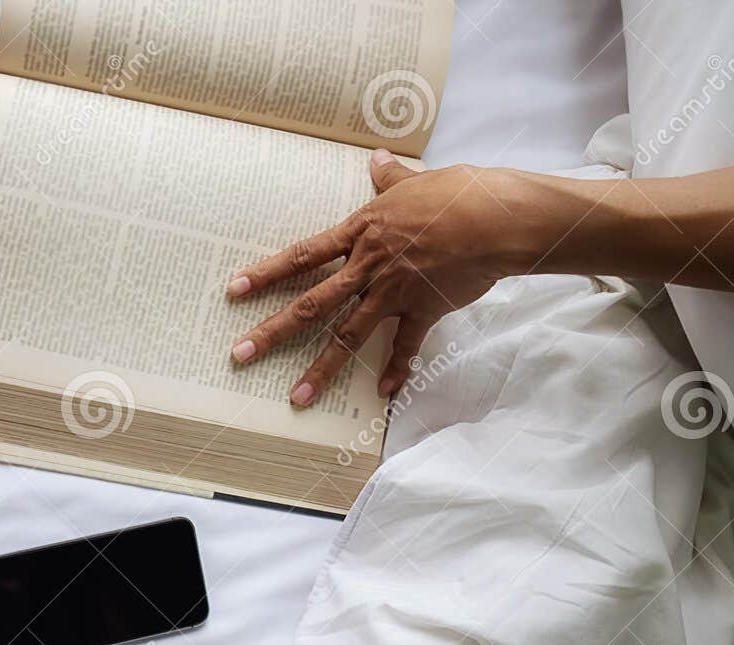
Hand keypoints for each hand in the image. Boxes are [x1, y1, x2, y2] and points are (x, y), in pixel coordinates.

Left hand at [227, 150, 523, 406]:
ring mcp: (393, 293)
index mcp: (361, 233)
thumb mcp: (417, 180)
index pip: (302, 256)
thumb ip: (390, 177)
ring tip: (297, 396)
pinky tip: (383, 393)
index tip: (234, 290)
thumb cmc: (459, 192)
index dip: (266, 273)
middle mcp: (368, 267)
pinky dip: (396, 369)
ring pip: (348, 336)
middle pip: (312, 305)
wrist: (499, 220)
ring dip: (321, 368)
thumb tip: (377, 159)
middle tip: (240, 354)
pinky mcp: (423, 310)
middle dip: (273, 332)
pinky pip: (405, 346)